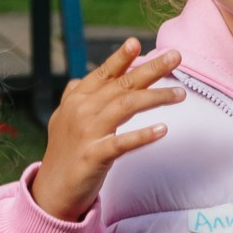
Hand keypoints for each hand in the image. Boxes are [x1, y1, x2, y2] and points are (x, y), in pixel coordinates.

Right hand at [30, 38, 183, 222]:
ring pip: (126, 107)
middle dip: (150, 69)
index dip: (121, 57)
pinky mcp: (94, 156)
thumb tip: (81, 78)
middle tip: (175, 56)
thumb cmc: (65, 153)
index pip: (103, 73)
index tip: (138, 42)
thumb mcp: (64, 120)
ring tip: (181, 95)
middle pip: (121, 85)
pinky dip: (143, 135)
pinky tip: (163, 130)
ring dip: (156, 98)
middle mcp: (81, 111)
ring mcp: (87, 132)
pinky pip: (123, 142)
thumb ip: (75, 97)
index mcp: (77, 99)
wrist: (52, 190)